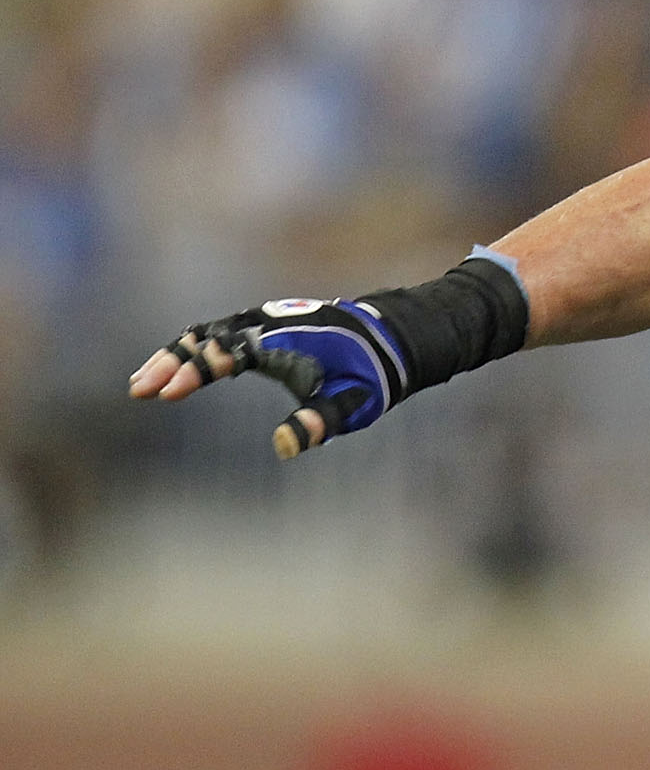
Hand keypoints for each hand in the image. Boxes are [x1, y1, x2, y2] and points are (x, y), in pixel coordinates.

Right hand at [128, 298, 411, 458]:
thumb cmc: (369, 375)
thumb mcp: (351, 404)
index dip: (194, 371)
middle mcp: (266, 325)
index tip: (169, 393)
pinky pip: (220, 334)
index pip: (224, 353)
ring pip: (207, 333)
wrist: (390, 338)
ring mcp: (263, 321)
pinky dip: (194, 350)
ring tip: (144, 382)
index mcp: (280, 341)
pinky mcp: (265, 326)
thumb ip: (318, 423)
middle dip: (168, 363)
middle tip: (138, 390)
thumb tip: (282, 447)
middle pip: (203, 338)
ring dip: (174, 355)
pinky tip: (178, 371)